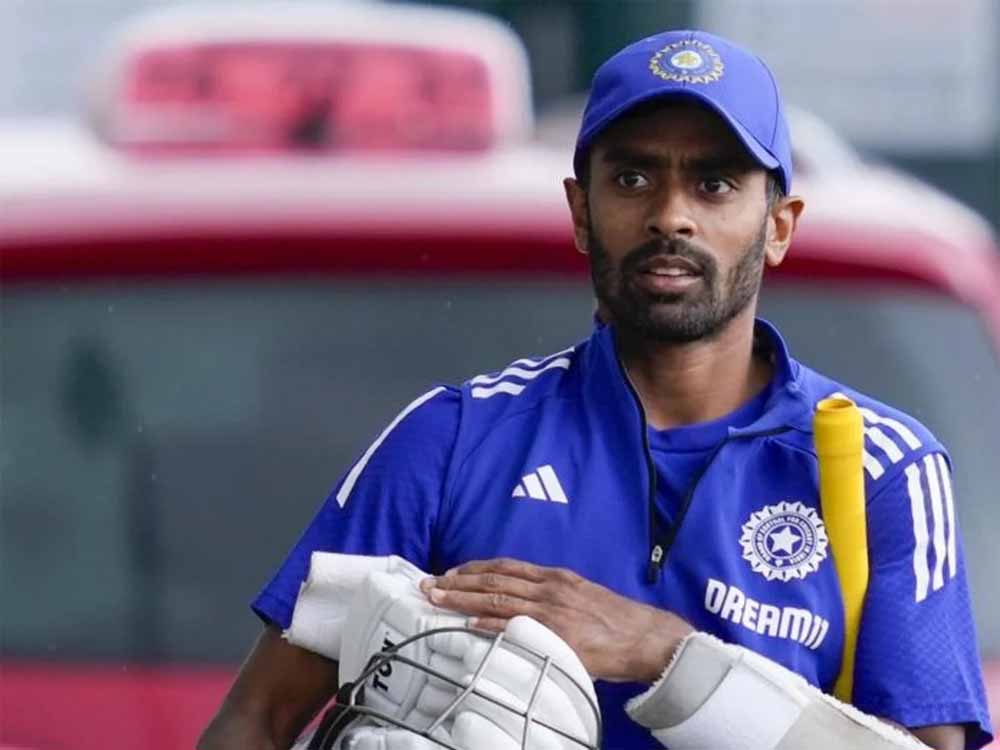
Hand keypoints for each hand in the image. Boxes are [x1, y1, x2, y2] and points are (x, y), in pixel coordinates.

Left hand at [419, 558, 692, 682]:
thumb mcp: (581, 595)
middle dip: (458, 581)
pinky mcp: (556, 633)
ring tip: (437, 598)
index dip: (475, 568)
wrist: (645, 636)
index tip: (451, 571)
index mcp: (554, 577)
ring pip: (497, 598)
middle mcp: (549, 587)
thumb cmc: (615, 620)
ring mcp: (551, 609)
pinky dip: (489, 623)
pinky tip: (468, 623)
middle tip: (429, 583)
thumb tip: (524, 601)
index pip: (505, 567)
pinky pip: (516, 625)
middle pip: (494, 579)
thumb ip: (552, 595)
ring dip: (463, 598)